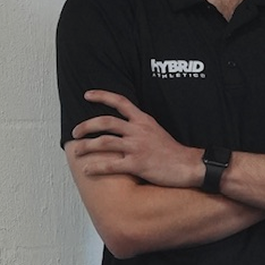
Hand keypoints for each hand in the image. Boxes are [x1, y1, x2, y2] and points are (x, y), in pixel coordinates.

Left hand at [69, 90, 201, 187]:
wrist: (188, 165)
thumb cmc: (172, 151)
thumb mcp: (156, 130)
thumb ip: (140, 126)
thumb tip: (124, 126)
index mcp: (143, 120)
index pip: (120, 101)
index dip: (102, 96)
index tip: (87, 95)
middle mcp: (138, 130)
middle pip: (106, 122)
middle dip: (86, 126)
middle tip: (76, 132)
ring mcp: (137, 147)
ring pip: (104, 142)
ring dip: (86, 146)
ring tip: (76, 151)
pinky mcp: (137, 164)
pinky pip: (111, 165)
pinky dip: (96, 167)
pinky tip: (87, 170)